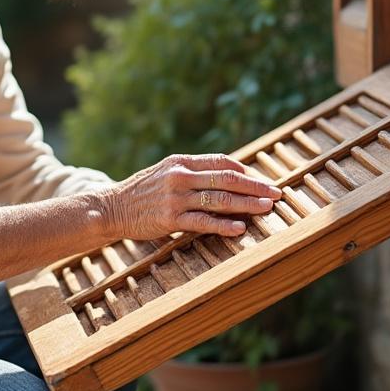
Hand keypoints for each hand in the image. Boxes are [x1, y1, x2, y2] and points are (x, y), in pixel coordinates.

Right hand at [97, 153, 282, 239]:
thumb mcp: (165, 172)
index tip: (263, 181)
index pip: (221, 162)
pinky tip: (240, 228)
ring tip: (267, 209)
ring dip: (247, 204)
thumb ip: (192, 171)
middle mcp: (180, 176)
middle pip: (227, 179)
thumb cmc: (142, 191)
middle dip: (255, 187)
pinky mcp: (170, 219)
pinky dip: (223, 225)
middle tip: (277, 194)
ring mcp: (175, 197)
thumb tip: (226, 174)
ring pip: (219, 200)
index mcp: (181, 162)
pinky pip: (203, 222)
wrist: (112, 207)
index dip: (245, 172)